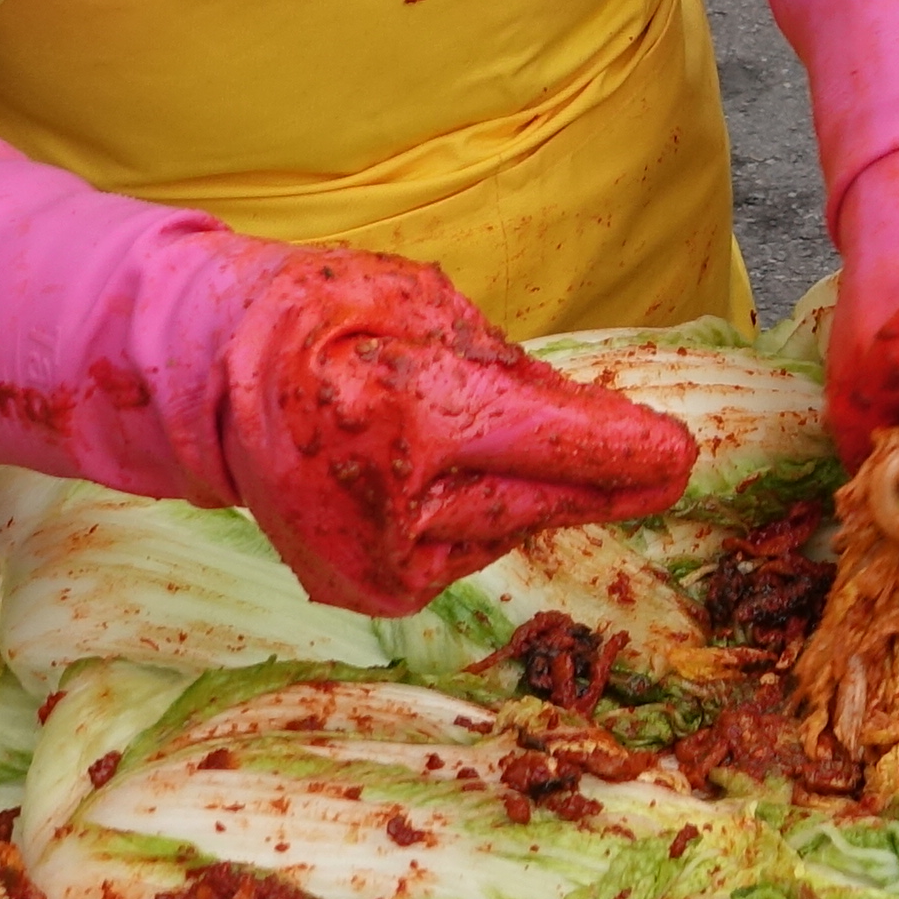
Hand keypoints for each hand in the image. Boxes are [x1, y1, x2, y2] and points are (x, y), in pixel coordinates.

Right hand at [218, 248, 695, 616]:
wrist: (217, 383)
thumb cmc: (327, 320)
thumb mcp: (426, 306)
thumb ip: (511, 368)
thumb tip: (599, 428)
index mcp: (410, 416)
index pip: (548, 445)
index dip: (623, 454)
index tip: (681, 460)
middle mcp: (396, 507)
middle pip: (539, 500)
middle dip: (600, 478)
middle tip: (659, 465)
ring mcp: (378, 563)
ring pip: (504, 529)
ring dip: (520, 489)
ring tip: (461, 433)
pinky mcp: (371, 593)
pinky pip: (461, 553)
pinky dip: (471, 517)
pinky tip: (435, 476)